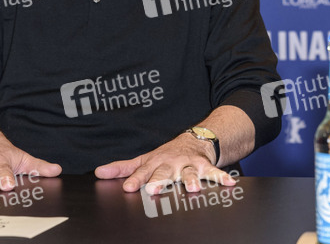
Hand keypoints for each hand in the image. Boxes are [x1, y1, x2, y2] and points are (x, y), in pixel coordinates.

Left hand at [94, 133, 235, 193]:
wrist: (195, 140)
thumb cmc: (167, 155)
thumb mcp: (144, 159)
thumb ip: (123, 168)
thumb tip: (99, 173)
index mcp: (155, 163)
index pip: (143, 173)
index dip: (136, 180)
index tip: (129, 188)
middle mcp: (171, 163)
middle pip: (165, 172)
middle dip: (160, 180)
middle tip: (154, 189)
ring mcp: (188, 165)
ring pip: (190, 172)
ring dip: (192, 180)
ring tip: (192, 189)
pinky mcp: (205, 166)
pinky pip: (214, 172)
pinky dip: (222, 177)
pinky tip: (230, 184)